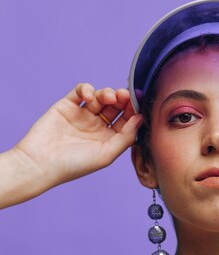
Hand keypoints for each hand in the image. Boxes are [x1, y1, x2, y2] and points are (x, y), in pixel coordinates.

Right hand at [14, 84, 143, 187]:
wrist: (41, 163)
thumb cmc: (74, 165)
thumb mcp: (106, 154)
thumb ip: (126, 137)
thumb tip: (141, 119)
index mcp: (109, 139)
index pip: (126, 121)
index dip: (134, 111)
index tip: (139, 104)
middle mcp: (97, 126)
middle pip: (116, 107)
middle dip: (123, 99)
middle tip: (126, 96)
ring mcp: (82, 115)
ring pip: (101, 97)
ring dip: (108, 93)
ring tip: (109, 97)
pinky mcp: (67, 105)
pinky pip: (81, 91)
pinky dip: (87, 89)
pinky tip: (90, 96)